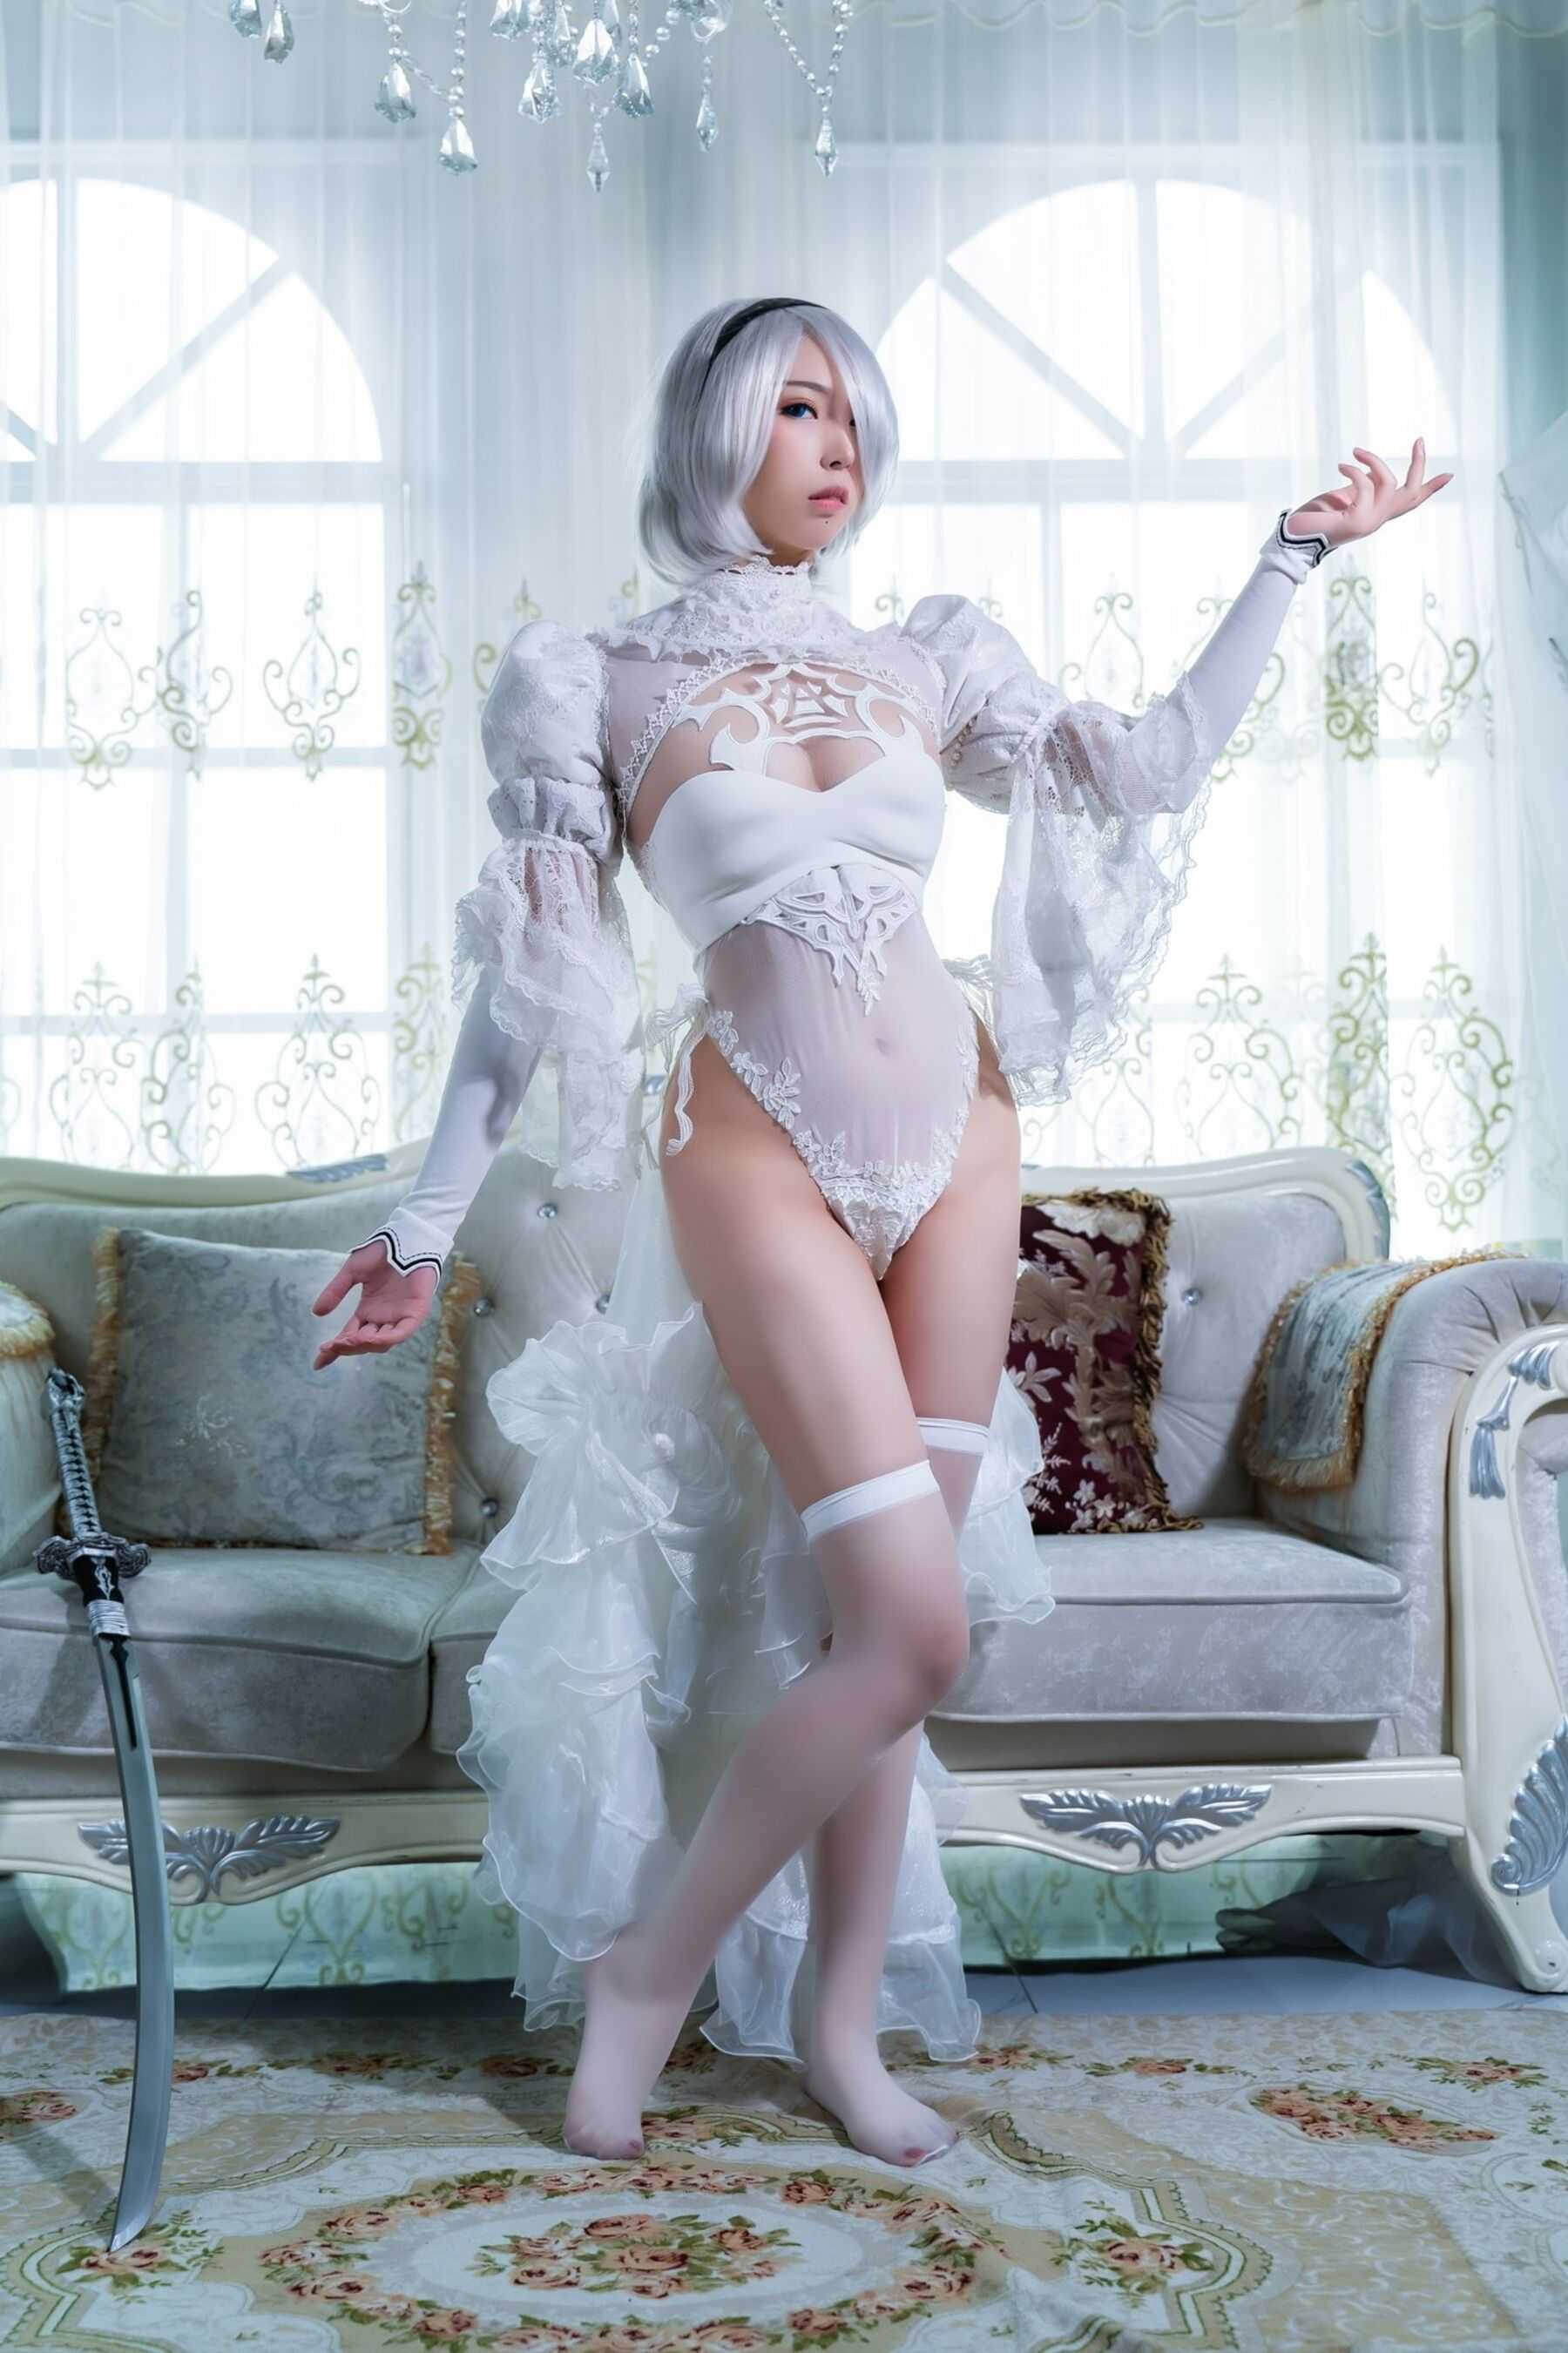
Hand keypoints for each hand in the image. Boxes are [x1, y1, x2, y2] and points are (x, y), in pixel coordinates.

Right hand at [310, 1240, 438, 1370]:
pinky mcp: (416, 1312)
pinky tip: (371, 1340)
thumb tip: (316, 1313)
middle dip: (346, 1347)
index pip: (349, 1336)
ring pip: (381, 1343)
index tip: (317, 1363)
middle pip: (363, 1343)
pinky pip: (402, 1332)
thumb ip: (336, 1291)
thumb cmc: (382, 1251)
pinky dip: (387, 1339)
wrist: (405, 1236)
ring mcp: (400, 1316)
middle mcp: (383, 1318)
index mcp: (368, 1311)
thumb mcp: (353, 1272)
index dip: (334, 1351)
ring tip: (346, 1341)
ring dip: (363, 1345)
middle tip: (330, 1346)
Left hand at [1285, 437, 1453, 549]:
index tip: (1449, 474)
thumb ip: (1361, 487)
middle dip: (1419, 465)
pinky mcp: (1356, 522)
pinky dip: (1354, 470)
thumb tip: (1369, 470)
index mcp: (1377, 514)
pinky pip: (1365, 486)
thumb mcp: (1343, 497)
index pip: (1410, 501)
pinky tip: (1341, 465)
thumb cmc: (1314, 518)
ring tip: (1355, 452)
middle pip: (1412, 493)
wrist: (1293, 539)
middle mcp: (1378, 520)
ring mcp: (1370, 523)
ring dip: (1374, 461)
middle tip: (1419, 440)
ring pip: (1389, 483)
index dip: (1430, 488)